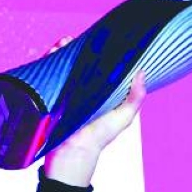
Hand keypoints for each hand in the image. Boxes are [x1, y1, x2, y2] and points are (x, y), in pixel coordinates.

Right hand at [41, 37, 146, 186]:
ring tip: (64, 43)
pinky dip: (49, 60)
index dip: (100, 53)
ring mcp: (66, 92)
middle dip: (77, 49)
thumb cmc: (99, 137)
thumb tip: (142, 73)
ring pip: (63, 66)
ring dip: (62, 51)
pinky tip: (53, 52)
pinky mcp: (51, 95)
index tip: (100, 40)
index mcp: (101, 93)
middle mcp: (83, 90)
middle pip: (79, 63)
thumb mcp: (123, 117)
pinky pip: (48, 74)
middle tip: (76, 39)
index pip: (100, 68)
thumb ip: (135, 98)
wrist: (73, 152)